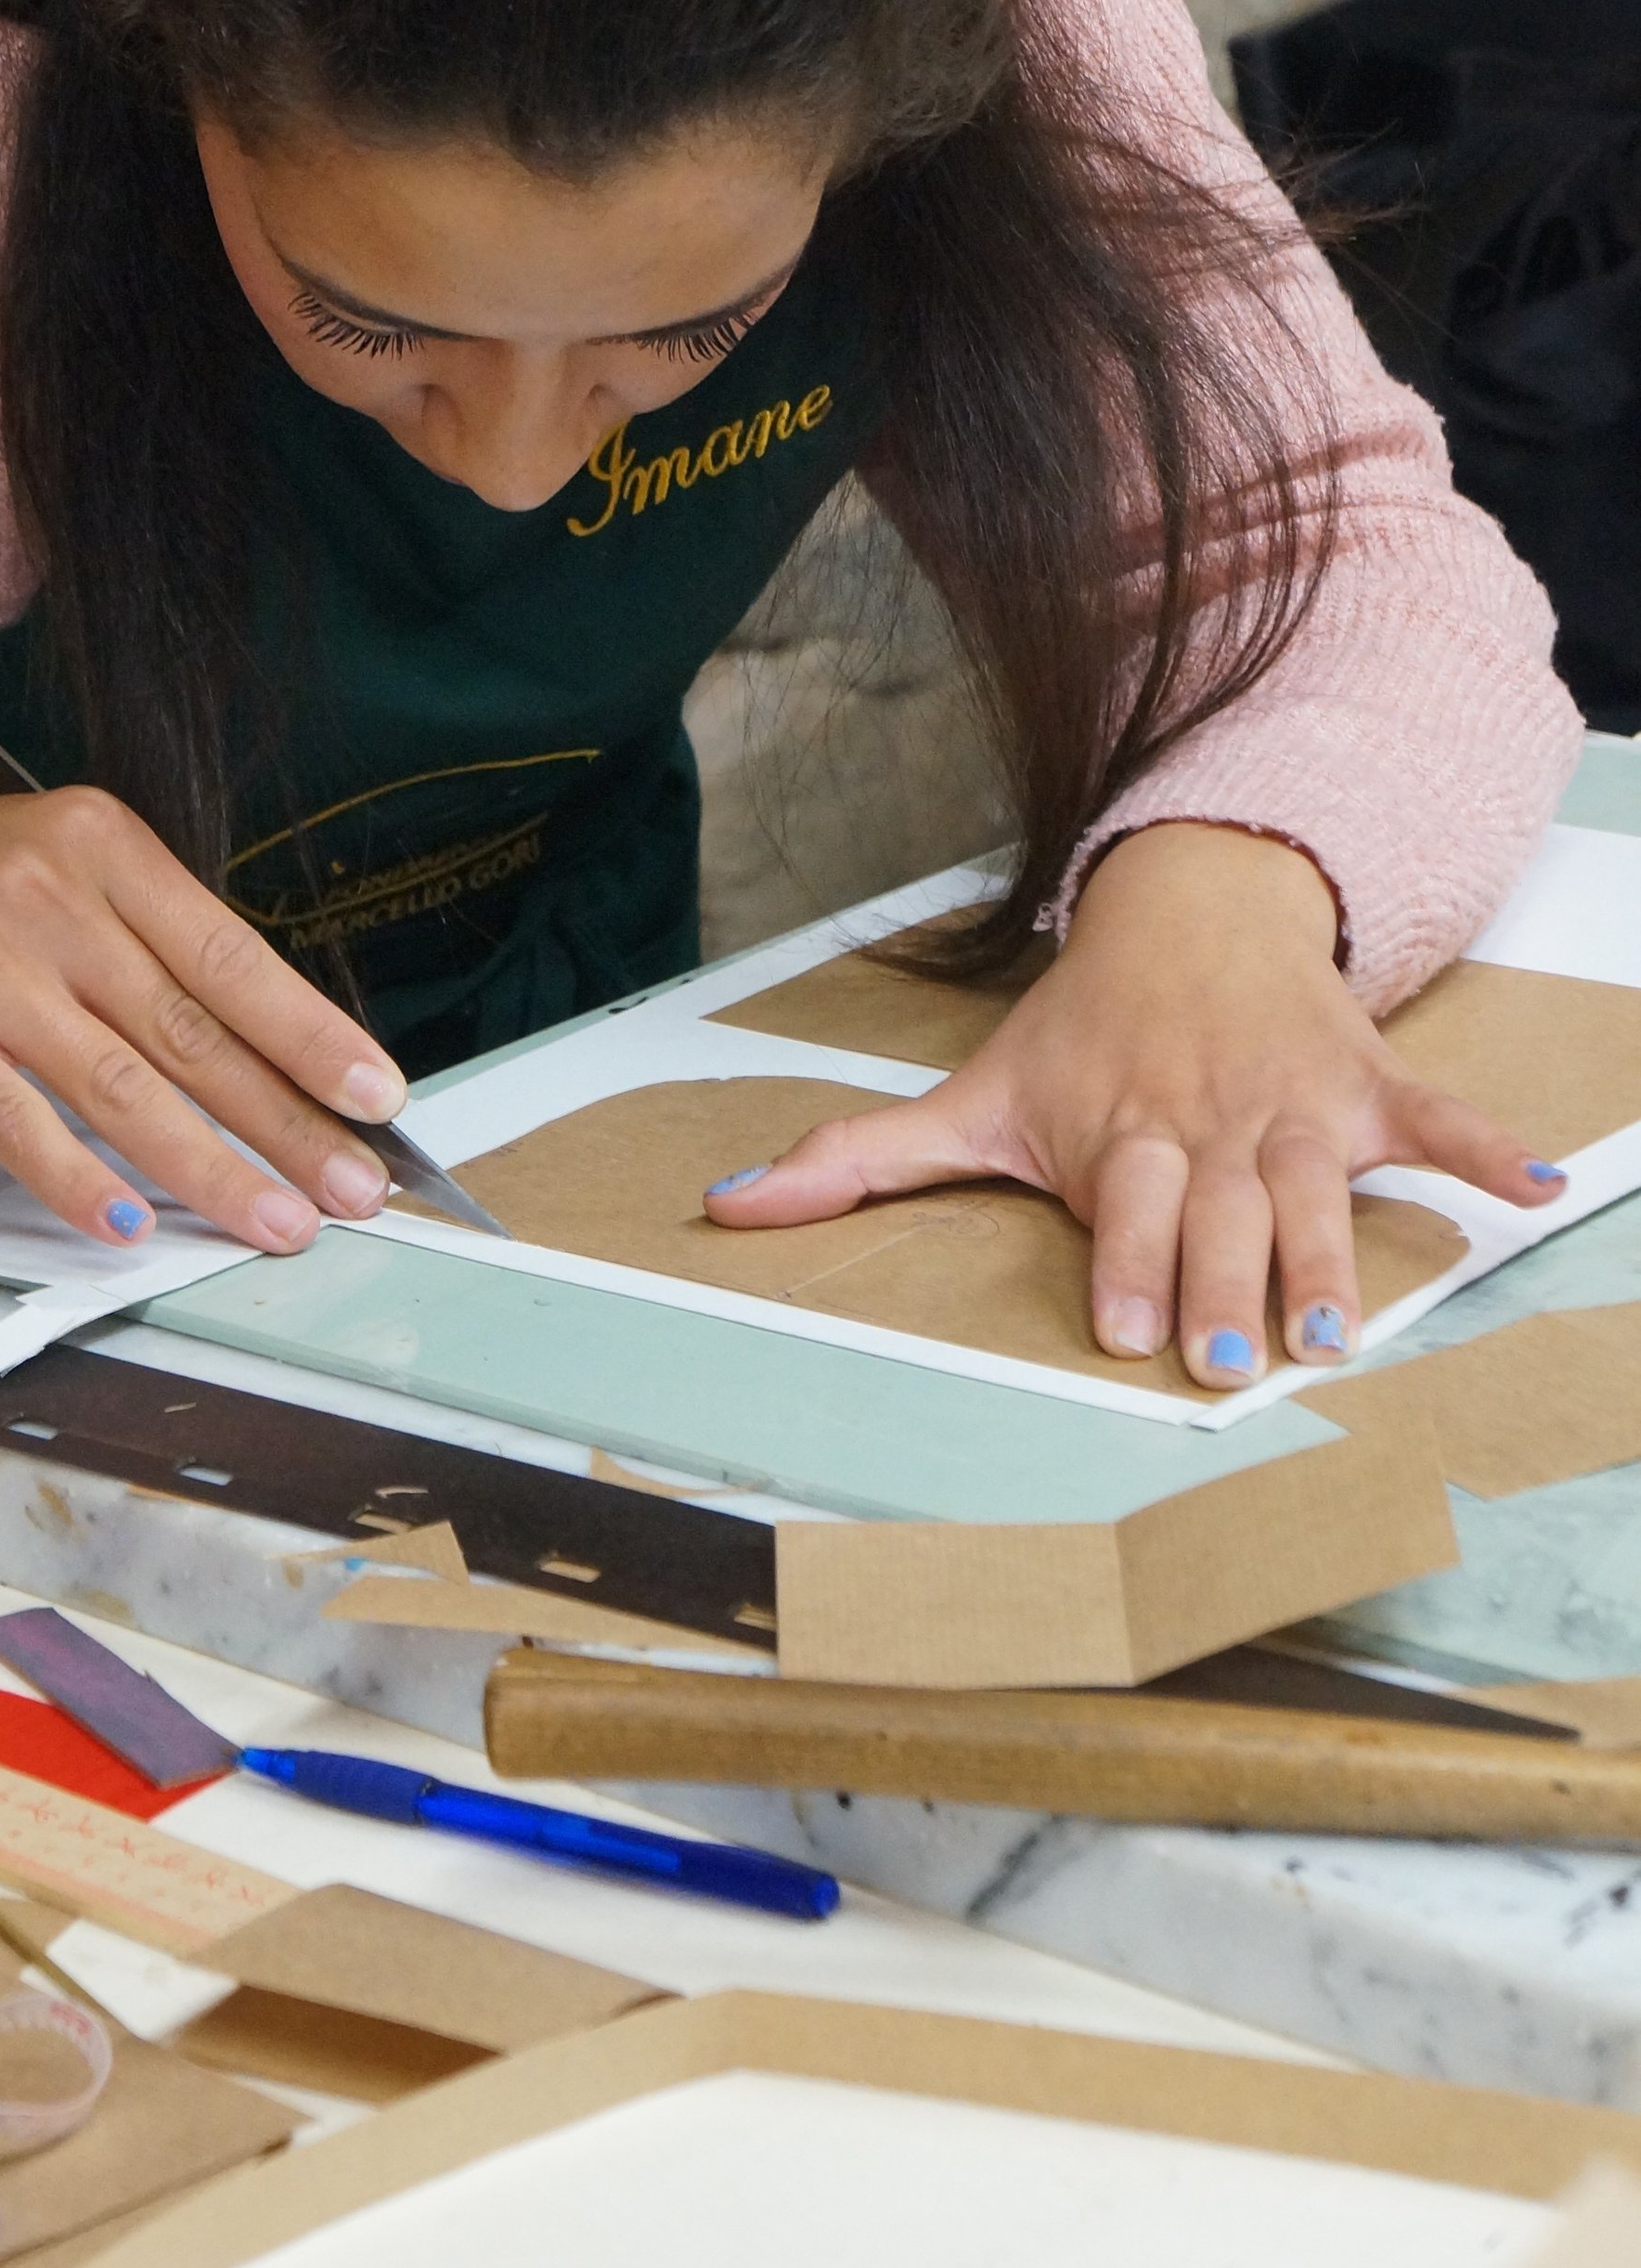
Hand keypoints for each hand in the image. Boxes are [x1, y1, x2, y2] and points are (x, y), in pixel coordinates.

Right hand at [0, 772, 407, 1255]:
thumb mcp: (43, 865)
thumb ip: (134, 937)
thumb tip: (247, 1044)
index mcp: (100, 843)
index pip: (232, 954)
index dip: (312, 1034)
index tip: (375, 1093)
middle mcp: (50, 894)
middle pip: (194, 1028)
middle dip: (287, 1121)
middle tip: (354, 1185)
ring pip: (123, 1084)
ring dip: (212, 1166)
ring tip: (274, 1219)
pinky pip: (18, 1120)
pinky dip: (77, 1179)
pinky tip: (128, 1221)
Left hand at [704, 822, 1564, 1387]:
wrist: (1182, 911)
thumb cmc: (1075, 1033)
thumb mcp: (970, 1093)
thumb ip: (859, 1158)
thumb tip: (726, 1206)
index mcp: (1119, 1133)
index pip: (1123, 1204)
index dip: (1125, 1261)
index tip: (1125, 1329)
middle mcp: (1208, 1123)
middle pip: (1222, 1212)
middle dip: (1229, 1280)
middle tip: (1241, 1356)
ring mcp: (1294, 1106)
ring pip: (1319, 1186)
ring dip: (1336, 1250)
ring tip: (1346, 1322)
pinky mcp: (1366, 1083)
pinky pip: (1437, 1116)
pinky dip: (1489, 1148)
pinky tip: (1541, 1186)